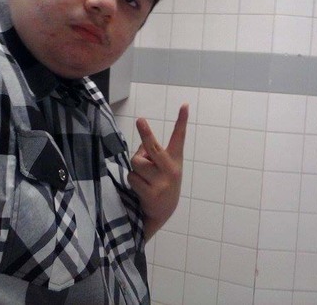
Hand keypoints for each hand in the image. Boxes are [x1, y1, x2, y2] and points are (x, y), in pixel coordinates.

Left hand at [128, 103, 188, 240]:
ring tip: (143, 177)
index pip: (179, 136)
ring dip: (135, 168)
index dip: (182, 120)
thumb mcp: (163, 167)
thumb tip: (142, 145)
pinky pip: (132, 177)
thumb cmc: (160, 181)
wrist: (162, 211)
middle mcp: (171, 169)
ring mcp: (161, 182)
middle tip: (140, 119)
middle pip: (154, 147)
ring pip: (137, 162)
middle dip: (146, 133)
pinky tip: (142, 188)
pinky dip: (133, 181)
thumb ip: (152, 154)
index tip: (184, 105)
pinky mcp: (151, 193)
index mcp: (175, 159)